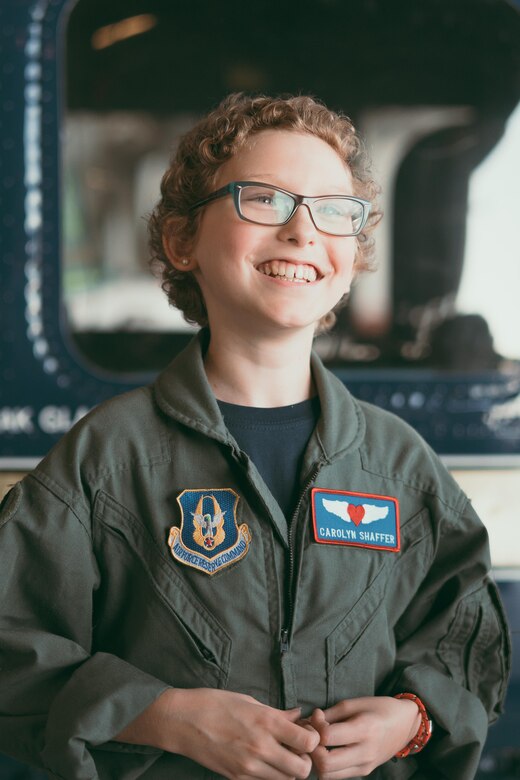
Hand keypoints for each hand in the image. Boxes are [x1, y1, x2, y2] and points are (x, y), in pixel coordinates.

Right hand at [117, 687, 319, 779]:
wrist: (182, 721)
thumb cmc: (215, 703)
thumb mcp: (249, 700)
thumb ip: (277, 713)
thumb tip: (298, 715)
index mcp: (266, 721)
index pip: (308, 742)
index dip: (312, 739)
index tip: (306, 734)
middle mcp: (261, 746)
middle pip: (301, 770)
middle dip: (304, 761)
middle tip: (296, 750)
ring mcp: (248, 766)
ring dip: (288, 771)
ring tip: (280, 756)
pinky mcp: (237, 777)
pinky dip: (270, 776)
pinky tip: (264, 761)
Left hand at [308, 696, 420, 778]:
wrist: (405, 724)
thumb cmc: (379, 708)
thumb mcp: (355, 703)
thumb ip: (330, 714)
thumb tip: (309, 721)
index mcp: (364, 729)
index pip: (328, 738)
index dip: (315, 726)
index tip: (317, 715)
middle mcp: (365, 752)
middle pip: (325, 764)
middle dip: (312, 750)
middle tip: (312, 735)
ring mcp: (365, 766)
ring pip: (328, 775)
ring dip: (317, 761)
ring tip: (318, 744)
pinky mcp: (364, 772)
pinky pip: (337, 776)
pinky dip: (327, 766)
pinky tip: (328, 750)